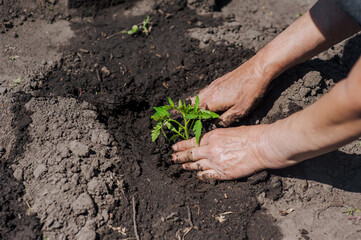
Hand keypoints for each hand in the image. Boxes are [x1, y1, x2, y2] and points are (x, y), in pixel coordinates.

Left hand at [171, 125, 285, 179]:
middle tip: (172, 158)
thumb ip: (216, 137)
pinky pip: (208, 176)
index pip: (192, 142)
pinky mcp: (223, 173)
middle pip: (190, 154)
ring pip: (197, 166)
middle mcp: (210, 149)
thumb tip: (209, 142)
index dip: (181, 145)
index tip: (174, 147)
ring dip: (188, 166)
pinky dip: (201, 176)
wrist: (261, 146)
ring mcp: (215, 162)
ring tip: (182, 167)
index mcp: (212, 136)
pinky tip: (198, 176)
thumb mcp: (229, 130)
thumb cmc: (250, 135)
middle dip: (180, 157)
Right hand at [191, 59, 271, 126]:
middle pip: (194, 103)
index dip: (193, 119)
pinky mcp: (220, 80)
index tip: (190, 125)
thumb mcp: (241, 110)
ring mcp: (214, 84)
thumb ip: (227, 119)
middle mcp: (210, 91)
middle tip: (194, 119)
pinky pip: (206, 90)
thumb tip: (217, 125)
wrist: (258, 69)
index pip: (195, 112)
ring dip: (197, 103)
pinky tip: (211, 101)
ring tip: (200, 112)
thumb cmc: (251, 90)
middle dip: (192, 111)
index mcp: (212, 101)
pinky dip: (204, 96)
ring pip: (199, 95)